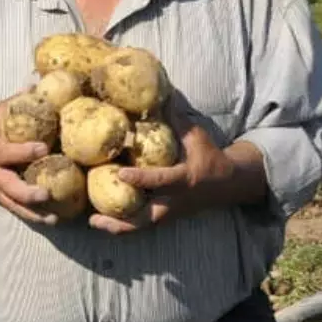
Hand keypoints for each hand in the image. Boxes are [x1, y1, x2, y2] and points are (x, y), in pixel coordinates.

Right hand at [0, 95, 56, 225]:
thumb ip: (14, 103)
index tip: (44, 147)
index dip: (24, 151)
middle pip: (8, 186)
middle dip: (27, 192)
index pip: (6, 152)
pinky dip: (32, 216)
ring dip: (33, 212)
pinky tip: (50, 220)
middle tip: (47, 193)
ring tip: (54, 218)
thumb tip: (38, 83)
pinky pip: (14, 209)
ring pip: (12, 203)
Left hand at [88, 102, 263, 234]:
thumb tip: (161, 94)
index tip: (120, 174)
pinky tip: (103, 219)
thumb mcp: (198, 137)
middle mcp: (176, 201)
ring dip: (118, 226)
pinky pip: (144, 224)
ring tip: (92, 221)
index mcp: (185, 179)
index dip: (142, 179)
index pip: (162, 180)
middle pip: (148, 217)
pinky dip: (125, 224)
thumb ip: (178, 119)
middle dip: (122, 220)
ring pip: (143, 226)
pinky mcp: (167, 217)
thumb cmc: (210, 157)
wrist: (229, 185)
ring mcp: (171, 212)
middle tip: (94, 217)